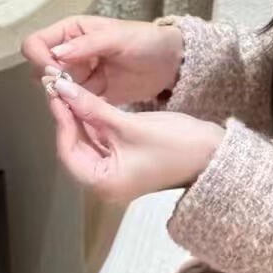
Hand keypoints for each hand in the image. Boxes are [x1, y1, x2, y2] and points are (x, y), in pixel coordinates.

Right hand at [20, 14, 183, 105]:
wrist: (171, 62)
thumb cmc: (147, 41)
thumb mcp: (119, 37)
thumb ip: (88, 44)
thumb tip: (56, 54)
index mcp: (71, 32)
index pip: (37, 44)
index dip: (39, 58)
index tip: (53, 73)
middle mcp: (69, 53)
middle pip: (40, 70)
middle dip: (50, 82)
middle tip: (70, 90)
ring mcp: (78, 76)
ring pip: (54, 90)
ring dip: (62, 98)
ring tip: (81, 101)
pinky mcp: (90, 95)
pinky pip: (72, 104)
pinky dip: (75, 108)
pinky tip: (87, 111)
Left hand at [42, 72, 224, 202]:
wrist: (216, 154)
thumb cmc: (176, 144)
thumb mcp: (130, 125)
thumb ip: (94, 108)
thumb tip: (62, 90)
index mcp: (102, 183)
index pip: (68, 150)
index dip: (62, 120)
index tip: (56, 93)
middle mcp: (104, 183)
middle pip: (76, 147)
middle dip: (70, 118)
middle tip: (61, 89)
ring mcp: (117, 173)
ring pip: (89, 142)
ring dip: (82, 119)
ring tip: (72, 91)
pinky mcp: (127, 162)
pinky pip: (104, 142)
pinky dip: (97, 124)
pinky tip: (91, 103)